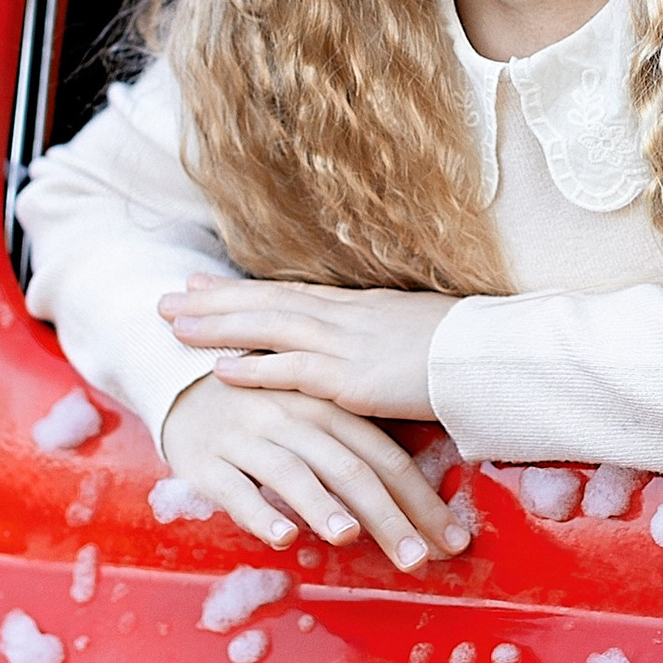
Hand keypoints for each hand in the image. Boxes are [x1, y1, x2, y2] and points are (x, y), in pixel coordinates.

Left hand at [159, 274, 453, 421]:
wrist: (496, 354)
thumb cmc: (467, 348)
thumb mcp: (415, 330)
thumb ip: (381, 335)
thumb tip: (367, 342)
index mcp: (360, 305)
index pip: (287, 292)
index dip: (241, 289)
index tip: (202, 283)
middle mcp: (346, 316)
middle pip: (266, 302)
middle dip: (214, 301)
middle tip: (166, 299)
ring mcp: (347, 344)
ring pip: (268, 328)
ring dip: (218, 326)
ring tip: (173, 326)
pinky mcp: (354, 379)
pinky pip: (293, 372)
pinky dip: (254, 370)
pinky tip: (219, 371)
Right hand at [161, 371, 469, 573]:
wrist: (177, 373)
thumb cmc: (261, 406)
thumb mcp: (311, 414)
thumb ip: (352, 450)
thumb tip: (411, 505)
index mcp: (328, 407)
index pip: (385, 456)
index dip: (422, 500)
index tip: (452, 542)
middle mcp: (292, 416)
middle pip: (349, 468)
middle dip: (388, 516)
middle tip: (417, 560)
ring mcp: (248, 436)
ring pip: (293, 472)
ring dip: (323, 506)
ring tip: (350, 537)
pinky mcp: (206, 459)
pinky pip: (235, 488)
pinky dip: (260, 512)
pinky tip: (282, 537)